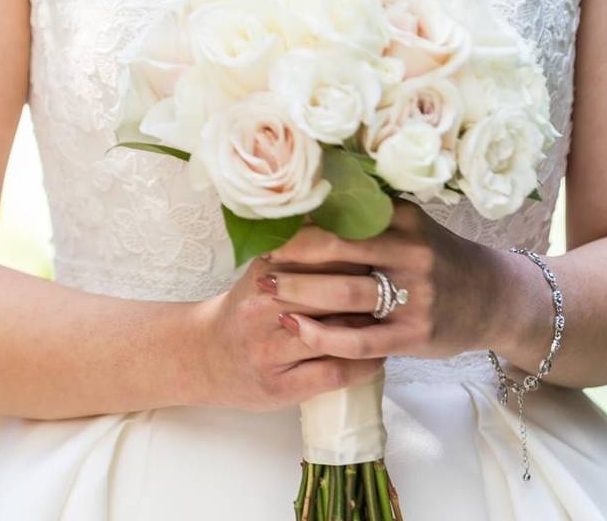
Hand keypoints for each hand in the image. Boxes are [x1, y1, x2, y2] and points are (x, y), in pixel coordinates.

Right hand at [194, 256, 384, 411]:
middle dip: (370, 291)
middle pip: (331, 295)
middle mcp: (263, 311)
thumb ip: (301, 248)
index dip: (360, 255)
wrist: (203, 356)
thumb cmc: (245, 309)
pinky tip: (380, 355)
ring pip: (336, 335)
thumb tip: (353, 219)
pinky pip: (334, 373)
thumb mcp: (265, 271)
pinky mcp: (280, 387)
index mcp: (264, 274)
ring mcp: (270, 352)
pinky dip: (364, 365)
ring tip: (396, 320)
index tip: (386, 253)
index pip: (322, 258)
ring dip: (372, 329)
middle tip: (403, 287)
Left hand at [265, 201, 513, 360]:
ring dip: (298, 291)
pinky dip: (323, 334)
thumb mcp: (412, 227)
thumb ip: (371, 216)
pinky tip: (297, 328)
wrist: (494, 298)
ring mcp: (415, 296)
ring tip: (267, 289)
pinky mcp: (414, 335)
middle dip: (290, 254)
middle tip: (259, 258)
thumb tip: (310, 204)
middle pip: (336, 248)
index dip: (300, 221)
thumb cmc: (439, 260)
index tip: (268, 225)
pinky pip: (359, 339)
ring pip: (344, 293)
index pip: (342, 214)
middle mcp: (411, 253)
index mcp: (404, 220)